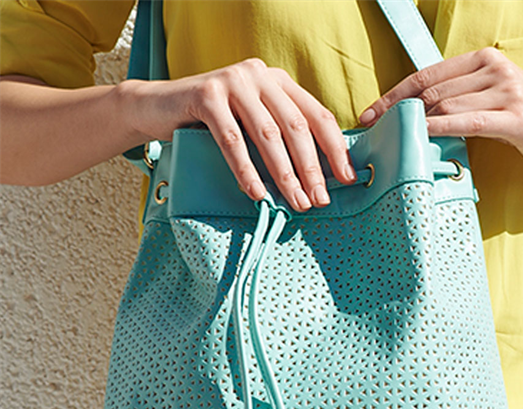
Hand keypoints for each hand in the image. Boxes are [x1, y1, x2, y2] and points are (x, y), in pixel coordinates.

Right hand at [124, 58, 356, 210]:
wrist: (159, 107)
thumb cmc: (211, 123)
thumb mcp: (252, 123)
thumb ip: (279, 136)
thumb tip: (315, 176)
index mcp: (279, 82)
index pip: (317, 115)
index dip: (335, 149)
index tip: (346, 179)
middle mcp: (260, 75)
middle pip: (296, 127)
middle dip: (311, 168)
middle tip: (319, 200)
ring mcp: (233, 81)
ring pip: (267, 135)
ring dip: (284, 174)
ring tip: (295, 202)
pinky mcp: (206, 95)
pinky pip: (232, 140)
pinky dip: (245, 170)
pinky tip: (256, 194)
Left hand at [359, 48, 522, 185]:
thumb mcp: (489, 100)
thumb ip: (458, 101)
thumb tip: (417, 116)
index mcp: (482, 61)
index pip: (426, 76)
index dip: (393, 94)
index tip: (369, 113)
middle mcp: (493, 70)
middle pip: (431, 91)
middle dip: (396, 111)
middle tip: (372, 130)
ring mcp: (506, 92)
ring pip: (447, 106)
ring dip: (414, 123)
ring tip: (391, 139)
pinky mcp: (515, 117)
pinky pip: (468, 121)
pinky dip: (440, 128)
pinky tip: (420, 135)